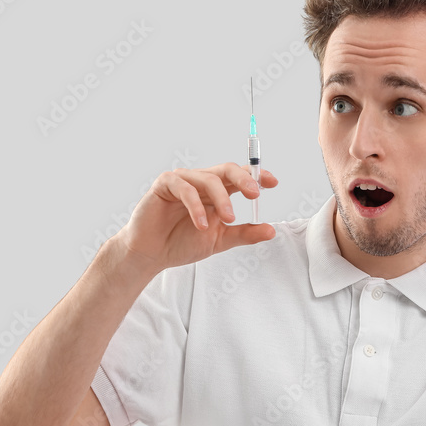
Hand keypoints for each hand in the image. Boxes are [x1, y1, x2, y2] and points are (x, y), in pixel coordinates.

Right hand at [115, 162, 277, 273]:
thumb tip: (271, 230)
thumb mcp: (220, 240)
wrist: (152, 254)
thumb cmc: (182, 243)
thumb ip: (244, 234)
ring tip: (228, 219)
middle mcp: (201, 182)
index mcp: (216, 192)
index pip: (239, 177)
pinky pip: (185, 188)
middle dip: (244, 179)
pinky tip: (201, 224)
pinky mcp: (165, 185)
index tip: (273, 182)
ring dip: (222, 199)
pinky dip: (196, 206)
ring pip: (209, 179)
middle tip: (255, 194)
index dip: (256, 176)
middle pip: (227, 170)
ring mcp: (183, 181)